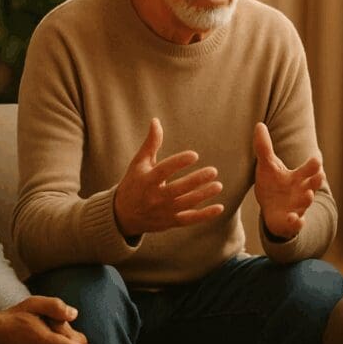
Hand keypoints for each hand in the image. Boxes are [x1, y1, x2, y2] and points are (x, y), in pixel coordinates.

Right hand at [114, 118, 224, 236]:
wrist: (122, 216)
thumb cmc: (134, 183)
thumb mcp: (139, 163)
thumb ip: (151, 143)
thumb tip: (156, 120)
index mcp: (146, 180)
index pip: (163, 171)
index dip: (178, 163)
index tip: (194, 155)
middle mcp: (154, 197)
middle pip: (177, 189)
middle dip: (195, 181)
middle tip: (213, 171)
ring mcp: (163, 212)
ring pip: (185, 204)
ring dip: (203, 196)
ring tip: (218, 185)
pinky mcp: (170, 222)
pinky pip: (189, 220)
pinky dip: (204, 215)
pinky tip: (219, 207)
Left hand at [253, 122, 324, 238]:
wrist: (271, 211)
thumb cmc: (273, 185)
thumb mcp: (267, 166)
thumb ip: (264, 147)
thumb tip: (259, 124)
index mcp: (298, 177)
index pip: (310, 168)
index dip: (314, 164)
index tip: (316, 158)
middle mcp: (302, 191)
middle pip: (313, 184)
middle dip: (316, 180)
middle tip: (319, 174)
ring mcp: (298, 207)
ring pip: (306, 203)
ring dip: (308, 199)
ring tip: (308, 195)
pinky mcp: (291, 221)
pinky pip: (297, 223)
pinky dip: (297, 222)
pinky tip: (295, 219)